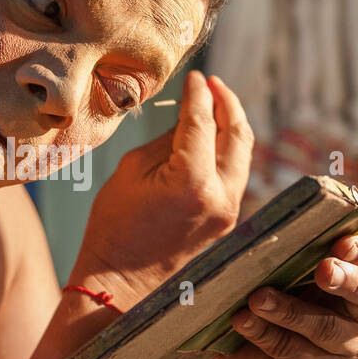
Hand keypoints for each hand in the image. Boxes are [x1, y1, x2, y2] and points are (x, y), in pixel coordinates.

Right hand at [70, 70, 253, 310]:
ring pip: (243, 155)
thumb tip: (187, 120)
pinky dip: (228, 151)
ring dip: (231, 126)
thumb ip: (167, 141)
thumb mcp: (132, 171)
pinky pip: (235, 175)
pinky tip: (212, 140)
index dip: (198, 94)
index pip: (203, 120)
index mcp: (193, 179)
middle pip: (238, 134)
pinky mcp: (228, 221)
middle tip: (213, 84)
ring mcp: (229, 211)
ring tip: (215, 105)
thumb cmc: (114, 226)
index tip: (194, 76)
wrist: (121, 282)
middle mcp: (221, 195)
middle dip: (227, 103)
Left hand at [204, 231, 357, 358]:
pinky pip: (292, 352)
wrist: (246, 347)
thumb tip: (284, 229)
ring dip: (288, 311)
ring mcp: (344, 350)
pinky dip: (264, 333)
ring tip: (258, 298)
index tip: (342, 243)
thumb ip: (298, 251)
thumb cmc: (276, 293)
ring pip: (323, 328)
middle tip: (323, 270)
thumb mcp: (288, 269)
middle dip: (346, 281)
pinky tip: (243, 320)